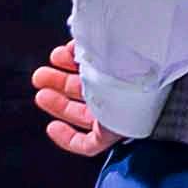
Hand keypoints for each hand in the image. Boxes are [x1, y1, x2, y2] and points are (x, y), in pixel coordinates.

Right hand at [32, 43, 121, 158]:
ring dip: (57, 102)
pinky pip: (86, 144)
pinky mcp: (111, 135)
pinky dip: (67, 138)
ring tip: (41, 90)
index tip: (61, 55)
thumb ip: (90, 44)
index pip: (96, 70)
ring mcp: (115, 114)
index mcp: (122, 69)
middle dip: (60, 81)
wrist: (146, 76)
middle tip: (42, 74)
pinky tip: (52, 127)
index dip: (74, 64)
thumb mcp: (107, 45)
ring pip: (80, 112)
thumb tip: (75, 43)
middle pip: (84, 90)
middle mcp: (119, 91)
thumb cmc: (132, 55)